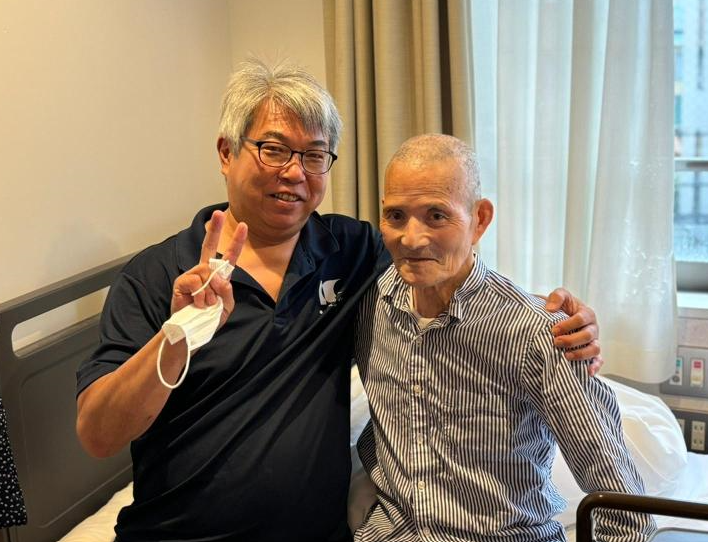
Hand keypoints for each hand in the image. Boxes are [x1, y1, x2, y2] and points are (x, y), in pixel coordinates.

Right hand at [171, 210, 247, 327]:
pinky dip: (200, 295)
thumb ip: (227, 290)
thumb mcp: (226, 305)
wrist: (191, 333)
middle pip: (208, 245)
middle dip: (215, 228)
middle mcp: (204, 271)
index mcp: (218, 276)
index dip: (236, 241)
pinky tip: (197, 304)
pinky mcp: (181, 282)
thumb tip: (218, 276)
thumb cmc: (208, 318)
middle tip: (219, 212)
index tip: (244, 226)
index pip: (228, 256)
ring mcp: (191, 275)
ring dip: (210, 292)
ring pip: (206, 272)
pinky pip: (196, 282)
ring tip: (206, 305)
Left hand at [544, 288, 602, 373]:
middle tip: (556, 342)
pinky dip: (595, 367)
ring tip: (566, 356)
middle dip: (572, 340)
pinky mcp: (591, 353)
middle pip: (588, 335)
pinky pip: (598, 361)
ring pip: (595, 349)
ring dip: (581, 354)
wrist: (559, 317)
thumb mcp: (559, 296)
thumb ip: (556, 297)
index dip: (568, 325)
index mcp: (586, 313)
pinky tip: (587, 372)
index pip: (581, 319)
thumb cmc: (561, 306)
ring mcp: (593, 341)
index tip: (554, 330)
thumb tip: (550, 309)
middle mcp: (592, 328)